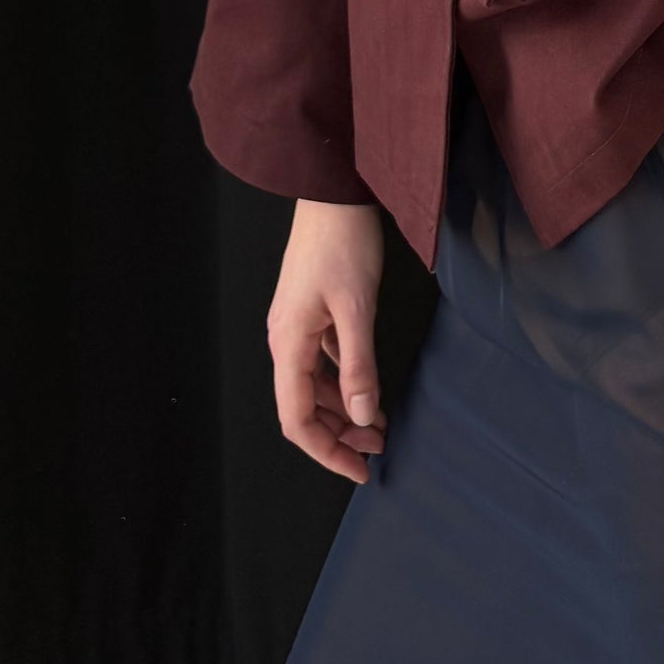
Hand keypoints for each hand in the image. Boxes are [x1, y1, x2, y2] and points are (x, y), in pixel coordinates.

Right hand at [265, 198, 388, 482]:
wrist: (333, 192)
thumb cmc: (343, 242)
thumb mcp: (357, 308)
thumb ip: (358, 365)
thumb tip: (363, 415)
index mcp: (287, 343)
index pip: (297, 419)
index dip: (327, 452)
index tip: (359, 471)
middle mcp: (284, 340)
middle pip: (303, 407)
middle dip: (339, 434)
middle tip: (379, 448)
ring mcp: (295, 326)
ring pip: (312, 386)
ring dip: (342, 409)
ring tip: (379, 422)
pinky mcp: (309, 312)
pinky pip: (321, 361)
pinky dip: (342, 381)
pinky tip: (365, 384)